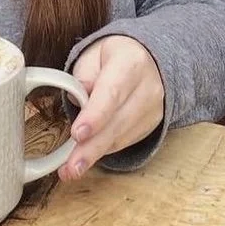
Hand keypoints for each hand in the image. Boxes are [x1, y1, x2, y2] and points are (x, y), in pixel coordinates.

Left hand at [58, 35, 163, 180]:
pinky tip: (85, 159)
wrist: (149, 59)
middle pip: (118, 122)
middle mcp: (148, 87)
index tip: (77, 134)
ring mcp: (153, 109)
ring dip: (95, 156)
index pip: (112, 93)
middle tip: (70, 168)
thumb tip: (79, 99)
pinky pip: (125, 141)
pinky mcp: (151, 125)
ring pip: (122, 137)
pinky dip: (104, 151)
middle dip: (92, 148)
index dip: (95, 116)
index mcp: (131, 62)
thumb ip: (84, 75)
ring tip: (70, 170)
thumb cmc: (113, 57)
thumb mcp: (94, 55)